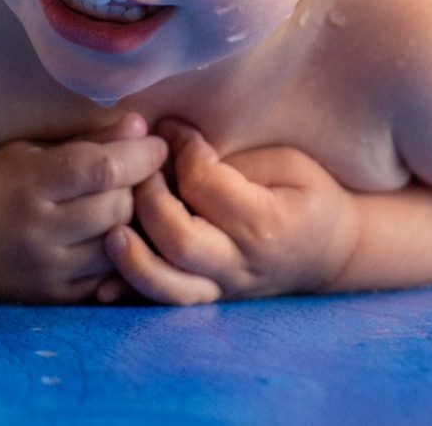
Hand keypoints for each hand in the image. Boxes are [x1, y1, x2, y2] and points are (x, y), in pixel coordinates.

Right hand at [0, 112, 166, 302]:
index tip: (156, 144)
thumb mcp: (32, 151)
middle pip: (117, 207)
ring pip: (121, 246)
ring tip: (129, 203)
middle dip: (139, 187)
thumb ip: (89, 141)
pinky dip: (123, 254)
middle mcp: (36, 232)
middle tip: (141, 174)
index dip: (140, 155)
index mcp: (27, 185)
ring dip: (133, 222)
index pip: (101, 169)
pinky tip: (118, 235)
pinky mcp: (56, 298)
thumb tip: (141, 126)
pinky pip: (110, 277)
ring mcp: (47, 271)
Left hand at [105, 119, 359, 304]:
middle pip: (178, 239)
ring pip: (167, 287)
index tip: (171, 128)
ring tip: (110, 230)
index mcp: (266, 223)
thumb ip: (233, 160)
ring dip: (131, 258)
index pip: (204, 185)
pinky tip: (99, 282)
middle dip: (147, 197)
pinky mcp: (208, 299)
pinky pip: (163, 304)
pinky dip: (130, 293)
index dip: (180, 149)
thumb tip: (171, 139)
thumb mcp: (287, 164)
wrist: (333, 252)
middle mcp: (241, 263)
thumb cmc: (309, 197)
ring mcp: (223, 288)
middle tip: (137, 167)